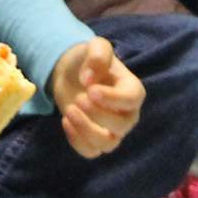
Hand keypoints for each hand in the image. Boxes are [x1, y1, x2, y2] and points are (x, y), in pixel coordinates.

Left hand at [49, 38, 143, 157]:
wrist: (73, 73)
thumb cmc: (89, 60)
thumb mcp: (95, 46)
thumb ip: (98, 55)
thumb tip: (89, 79)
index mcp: (133, 90)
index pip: (132, 100)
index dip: (112, 99)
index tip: (90, 90)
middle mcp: (128, 114)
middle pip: (121, 125)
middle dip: (97, 114)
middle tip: (79, 97)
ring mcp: (113, 131)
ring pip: (108, 144)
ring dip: (87, 130)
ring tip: (70, 110)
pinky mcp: (95, 140)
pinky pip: (91, 151)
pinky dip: (77, 141)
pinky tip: (65, 121)